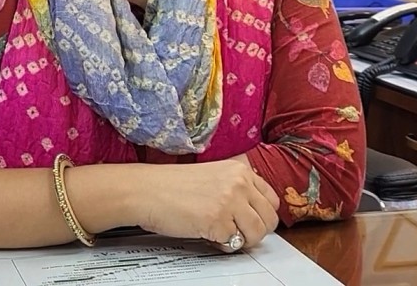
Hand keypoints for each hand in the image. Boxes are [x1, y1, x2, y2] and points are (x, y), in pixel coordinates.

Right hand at [133, 160, 280, 248]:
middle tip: (238, 234)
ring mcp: (230, 202)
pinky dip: (224, 246)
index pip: (271, 199)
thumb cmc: (170, 185)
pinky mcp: (218, 222)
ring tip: (224, 235)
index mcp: (239, 170)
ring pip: (258, 233)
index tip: (251, 221)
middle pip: (270, 218)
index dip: (262, 215)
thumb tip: (252, 210)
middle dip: (256, 231)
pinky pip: (235, 244)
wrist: (145, 190)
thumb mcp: (212, 175)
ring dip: (243, 240)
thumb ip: (234, 187)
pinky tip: (209, 236)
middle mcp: (239, 184)